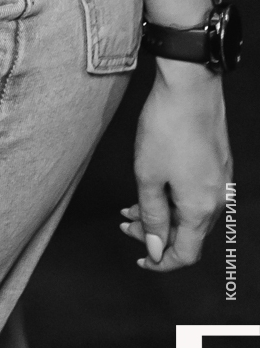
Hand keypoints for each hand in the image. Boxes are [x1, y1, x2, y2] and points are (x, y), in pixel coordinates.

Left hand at [122, 60, 230, 270]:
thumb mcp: (148, 176)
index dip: (161, 262)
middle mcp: (217, 199)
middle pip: (188, 233)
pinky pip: (196, 193)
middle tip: (125, 223)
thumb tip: (156, 249)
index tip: (141, 260)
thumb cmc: (166, 127)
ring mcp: (221, 181)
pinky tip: (152, 185)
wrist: (189, 86)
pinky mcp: (218, 164)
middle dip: (156, 234)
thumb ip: (152, 217)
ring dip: (162, 214)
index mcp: (202, 209)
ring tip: (131, 205)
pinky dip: (173, 197)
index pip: (186, 254)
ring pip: (190, 212)